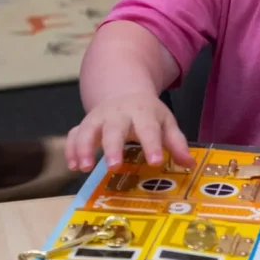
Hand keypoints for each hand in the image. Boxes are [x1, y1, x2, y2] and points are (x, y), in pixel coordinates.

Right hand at [66, 92, 193, 171]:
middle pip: (114, 129)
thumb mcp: (165, 123)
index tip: (155, 162)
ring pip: (87, 129)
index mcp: (143, 112)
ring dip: (84, 147)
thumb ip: (176, 143)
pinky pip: (73, 134)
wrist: (124, 92)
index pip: (149, 129)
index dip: (152, 146)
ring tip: (84, 167)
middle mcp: (119, 114)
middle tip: (113, 166)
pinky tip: (72, 165)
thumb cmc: (148, 114)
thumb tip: (189, 164)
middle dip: (113, 147)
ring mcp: (99, 118)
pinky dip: (70, 148)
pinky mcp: (84, 124)